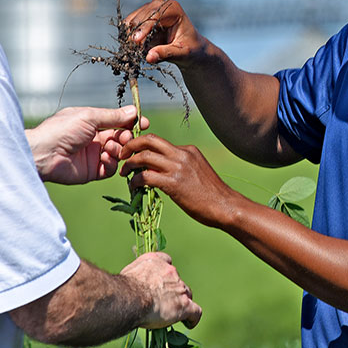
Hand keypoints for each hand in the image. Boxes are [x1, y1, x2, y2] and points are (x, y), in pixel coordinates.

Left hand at [26, 106, 147, 184]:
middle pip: (120, 138)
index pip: (117, 121)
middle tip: (126, 137)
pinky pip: (110, 169)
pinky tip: (104, 159)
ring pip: (118, 153)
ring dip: (118, 150)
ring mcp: (93, 155)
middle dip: (127, 137)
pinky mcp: (92, 171)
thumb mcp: (89, 117)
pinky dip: (112, 164)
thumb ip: (113, 116)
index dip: (131, 122)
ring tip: (109, 148)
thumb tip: (133, 111)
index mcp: (92, 122)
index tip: (143, 123)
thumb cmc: (61, 130)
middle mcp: (94, 139)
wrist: (43, 154)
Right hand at [120, 251, 202, 328]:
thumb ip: (136, 276)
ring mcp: (180, 288)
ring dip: (181, 302)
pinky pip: (195, 311)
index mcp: (156, 261)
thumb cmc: (123, 289)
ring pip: (186, 295)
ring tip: (175, 314)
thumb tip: (132, 286)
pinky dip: (193, 318)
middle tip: (163, 302)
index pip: (166, 261)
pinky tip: (189, 323)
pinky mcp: (184, 305)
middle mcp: (171, 272)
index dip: (165, 273)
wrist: (130, 298)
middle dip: (173, 290)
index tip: (161, 281)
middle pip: (177, 280)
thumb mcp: (128, 274)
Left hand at [122, 134, 245, 227]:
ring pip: (144, 156)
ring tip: (124, 173)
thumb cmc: (212, 195)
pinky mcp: (173, 183)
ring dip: (129, 164)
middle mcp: (182, 154)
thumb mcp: (196, 172)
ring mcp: (178, 167)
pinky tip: (134, 188)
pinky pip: (146, 176)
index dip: (142, 146)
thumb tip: (160, 171)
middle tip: (122, 156)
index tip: (133, 154)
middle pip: (149, 140)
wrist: (225, 206)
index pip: (159, 141)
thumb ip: (180, 167)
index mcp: (188, 150)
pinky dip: (135, 181)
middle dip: (130, 146)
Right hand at [125, 0, 205, 67]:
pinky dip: (128, 36)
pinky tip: (132, 47)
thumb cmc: (190, 49)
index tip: (136, 41)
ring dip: (130, 35)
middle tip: (132, 50)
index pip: (154, 15)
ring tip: (134, 50)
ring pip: (132, 20)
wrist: (190, 48)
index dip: (144, 28)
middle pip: (140, 16)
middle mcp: (160, 5)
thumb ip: (166, 54)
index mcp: (173, 9)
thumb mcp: (182, 53)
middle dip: (135, 33)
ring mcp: (149, 9)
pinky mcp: (142, 17)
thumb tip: (149, 57)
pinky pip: (129, 25)